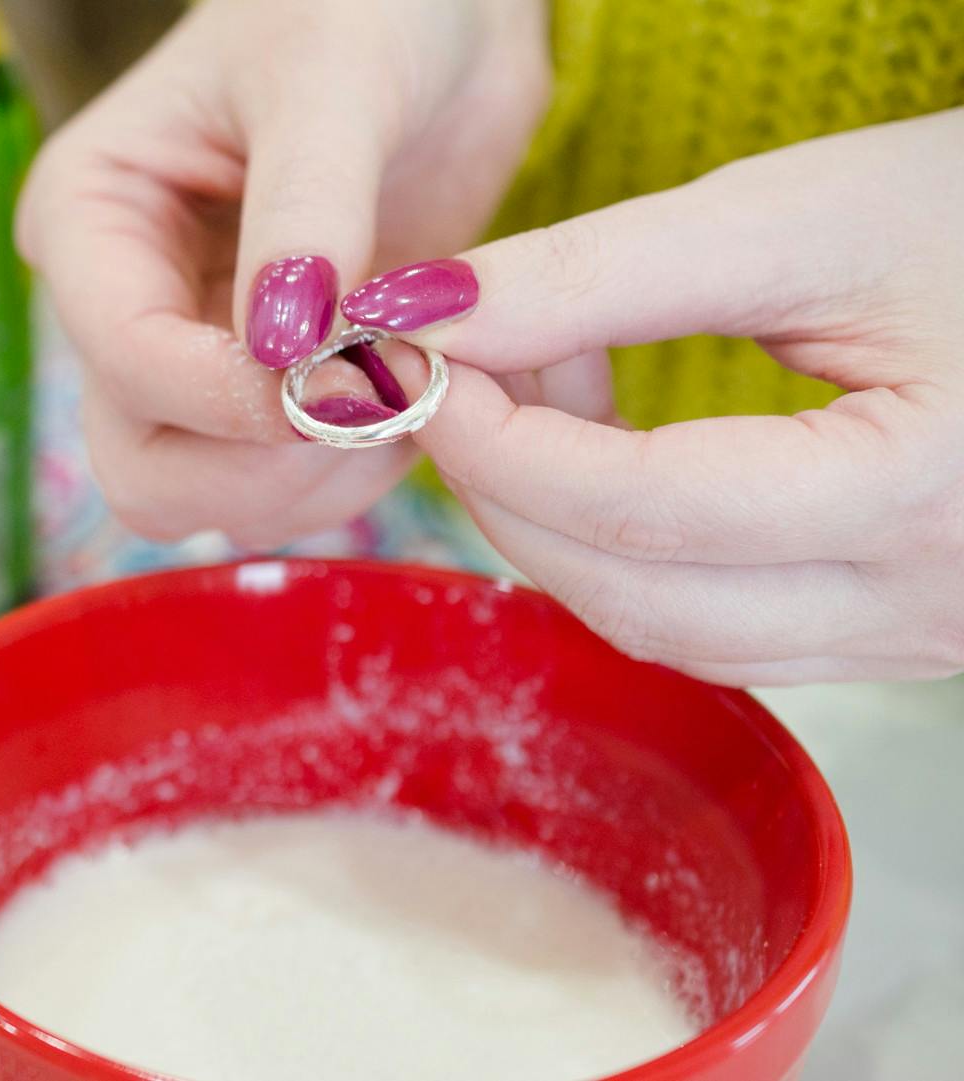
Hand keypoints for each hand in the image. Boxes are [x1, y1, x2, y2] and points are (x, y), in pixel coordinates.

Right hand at [17, 0, 549, 546]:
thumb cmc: (365, 6)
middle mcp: (127, 303)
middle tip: (380, 405)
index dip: (228, 397)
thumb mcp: (334, 77)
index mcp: (94, 216)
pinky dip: (356, 472)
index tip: (347, 379)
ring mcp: (197, 357)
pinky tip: (420, 397)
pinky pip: (290, 483)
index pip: (124, 355)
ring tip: (414, 390)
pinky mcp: (270, 390)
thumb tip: (285, 346)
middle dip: (264, 465)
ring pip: (212, 497)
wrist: (441, 19)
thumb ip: (308, 209)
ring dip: (318, 480)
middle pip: (146, 467)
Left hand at [344, 109, 963, 684]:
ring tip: (531, 392)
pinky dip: (627, 550)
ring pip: (670, 631)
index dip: (499, 444)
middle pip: (639, 599)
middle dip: (508, 493)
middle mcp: (933, 601)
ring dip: (561, 524)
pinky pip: (718, 626)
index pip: (645, 510)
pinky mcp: (894, 627)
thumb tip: (433, 319)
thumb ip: (601, 274)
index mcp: (925, 493)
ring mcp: (918, 634)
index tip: (415, 371)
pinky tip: (601, 447)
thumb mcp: (799, 218)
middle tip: (447, 387)